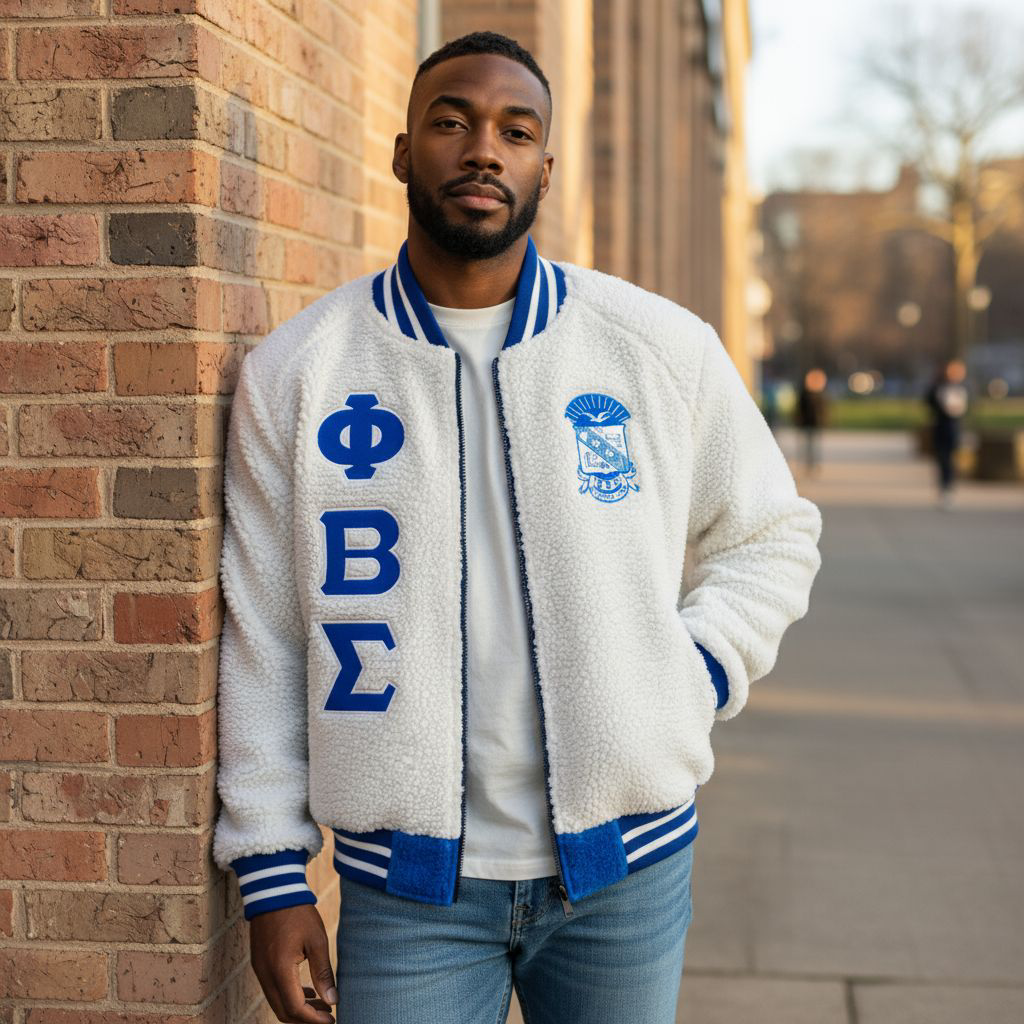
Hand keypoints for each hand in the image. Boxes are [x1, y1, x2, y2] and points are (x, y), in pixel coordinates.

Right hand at [249, 904, 337, 1022]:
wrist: (273, 891)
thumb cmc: (298, 913)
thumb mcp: (316, 940)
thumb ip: (323, 972)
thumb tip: (332, 1000)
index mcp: (280, 970)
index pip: (295, 1008)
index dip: (314, 1019)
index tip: (332, 1020)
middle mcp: (266, 975)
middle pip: (283, 1012)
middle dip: (306, 1019)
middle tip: (328, 1017)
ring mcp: (260, 970)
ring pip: (277, 1003)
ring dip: (298, 1009)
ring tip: (322, 1005)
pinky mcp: (260, 964)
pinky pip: (273, 990)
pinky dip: (289, 996)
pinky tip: (307, 991)